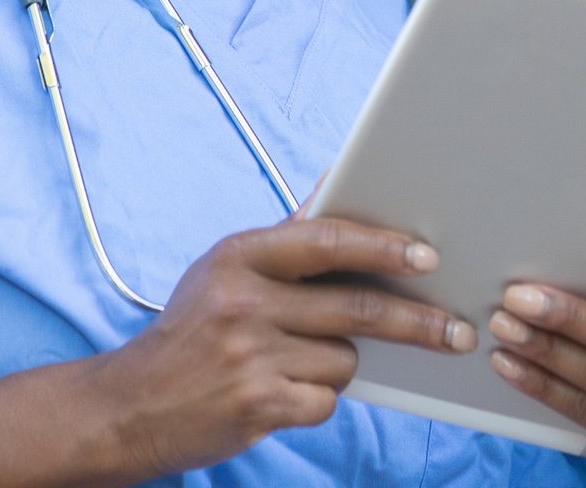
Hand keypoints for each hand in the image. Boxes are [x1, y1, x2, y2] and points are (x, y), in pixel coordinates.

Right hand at [91, 215, 476, 480]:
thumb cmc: (192, 328)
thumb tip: (338, 178)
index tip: (427, 256)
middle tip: (457, 328)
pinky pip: (325, 400)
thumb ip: (287, 234)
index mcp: (241, 255)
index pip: (327, 240)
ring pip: (343, 357)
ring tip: (303, 360)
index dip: (383, 246)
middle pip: (356, 306)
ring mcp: (250, 357)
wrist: (127, 407)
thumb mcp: (226, 267)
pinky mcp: (257, 407)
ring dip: (341, 361)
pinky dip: (318, 398)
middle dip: (416, 320)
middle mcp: (244, 302)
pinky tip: (286, 393)